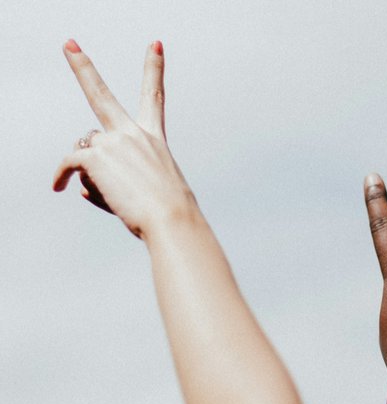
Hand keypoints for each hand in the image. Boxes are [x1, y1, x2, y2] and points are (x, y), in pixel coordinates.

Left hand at [52, 40, 195, 237]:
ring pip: (85, 150)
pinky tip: (58, 187)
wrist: (172, 219)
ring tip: (115, 195)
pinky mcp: (95, 156)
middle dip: (83, 67)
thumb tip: (80, 185)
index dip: (155, 68)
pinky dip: (61, 176)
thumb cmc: (170, 214)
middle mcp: (134, 134)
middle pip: (102, 94)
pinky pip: (68, 163)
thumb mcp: (150, 192)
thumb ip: (115, 182)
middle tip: (69, 44)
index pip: (154, 97)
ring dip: (89, 172)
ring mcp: (114, 142)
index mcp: (154, 139)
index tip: (156, 44)